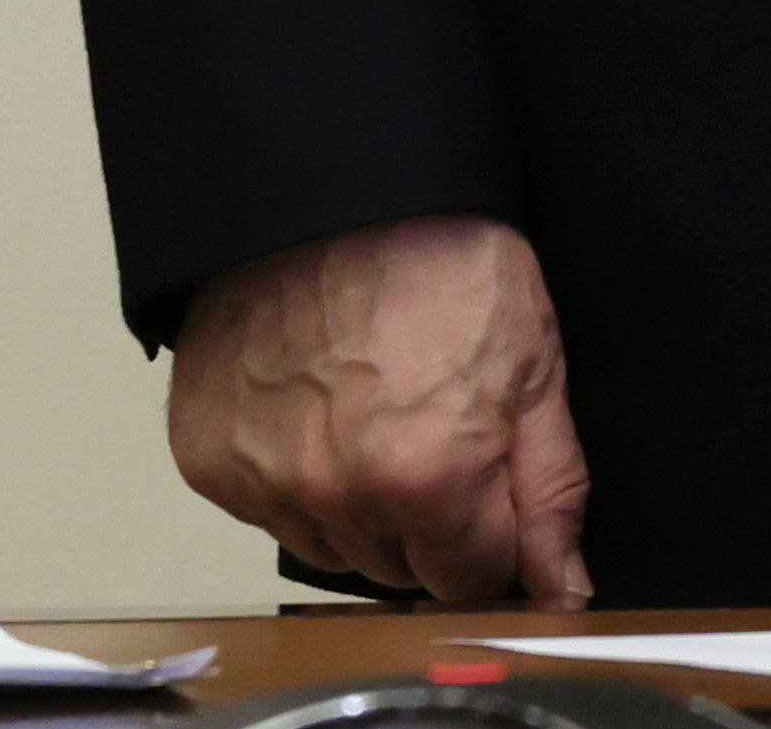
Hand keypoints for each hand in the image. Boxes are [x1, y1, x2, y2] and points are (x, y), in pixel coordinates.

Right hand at [163, 215, 593, 605]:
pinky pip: (269, 511)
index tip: (487, 488)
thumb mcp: (534, 362)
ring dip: (359, 509)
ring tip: (370, 414)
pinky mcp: (209, 461)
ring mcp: (265, 482)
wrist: (331, 184)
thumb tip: (561, 586)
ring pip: (334, 550)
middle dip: (428, 522)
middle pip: (401, 571)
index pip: (472, 581)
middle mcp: (338, 498)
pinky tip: (314, 410)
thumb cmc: (441, 256)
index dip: (490, 537)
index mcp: (429, 480)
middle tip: (429, 429)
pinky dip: (294, 478)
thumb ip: (551, 490)